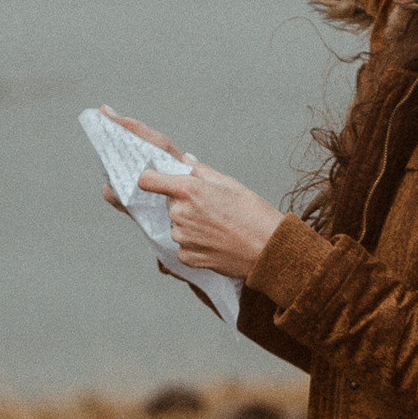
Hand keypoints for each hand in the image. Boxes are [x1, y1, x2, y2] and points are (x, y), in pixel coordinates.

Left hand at [128, 149, 283, 279]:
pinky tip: (215, 241)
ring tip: (217, 226)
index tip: (156, 180)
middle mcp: (180, 213)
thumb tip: (186, 161)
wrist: (269, 250)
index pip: (148, 180)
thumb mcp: (230, 184)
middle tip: (210, 207)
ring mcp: (182, 237)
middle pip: (169, 204)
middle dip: (183, 203)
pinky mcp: (187, 257)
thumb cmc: (255, 215)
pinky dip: (195, 244)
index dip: (152, 179)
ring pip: (177, 226)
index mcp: (189, 190)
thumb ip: (201, 172)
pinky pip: (183, 246)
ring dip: (190, 225)